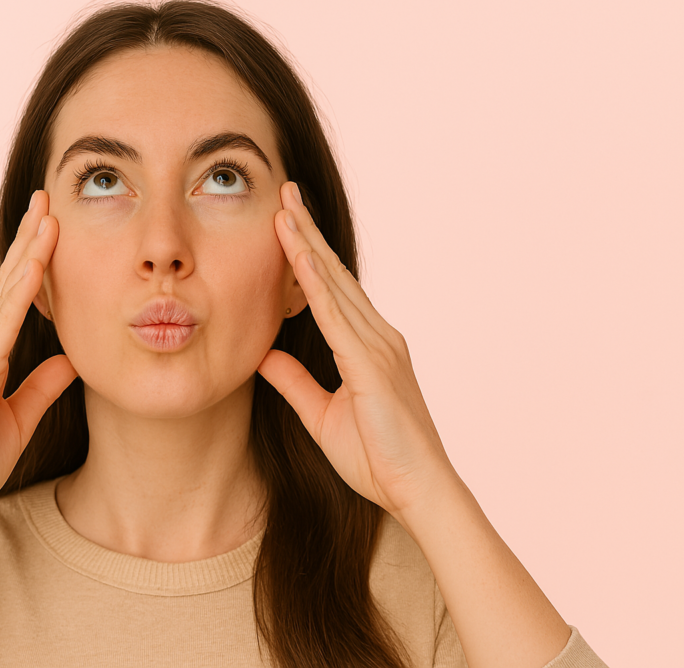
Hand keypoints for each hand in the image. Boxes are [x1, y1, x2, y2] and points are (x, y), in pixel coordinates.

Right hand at [0, 190, 77, 531]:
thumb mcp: (20, 417)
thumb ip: (42, 386)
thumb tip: (69, 359)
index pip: (10, 298)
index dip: (31, 261)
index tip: (49, 228)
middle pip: (5, 283)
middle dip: (29, 240)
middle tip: (46, 200)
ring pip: (4, 293)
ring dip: (28, 253)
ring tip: (47, 216)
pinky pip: (2, 325)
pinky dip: (20, 292)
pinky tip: (37, 265)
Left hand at [257, 182, 454, 517]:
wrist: (418, 491)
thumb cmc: (379, 459)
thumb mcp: (321, 415)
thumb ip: (295, 383)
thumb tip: (266, 356)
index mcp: (366, 347)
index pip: (330, 290)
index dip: (307, 253)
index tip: (285, 221)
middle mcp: (377, 336)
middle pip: (334, 274)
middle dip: (307, 232)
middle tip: (286, 192)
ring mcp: (378, 347)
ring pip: (334, 285)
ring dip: (307, 246)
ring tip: (284, 209)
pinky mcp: (372, 365)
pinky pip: (337, 317)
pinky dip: (316, 284)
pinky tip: (298, 257)